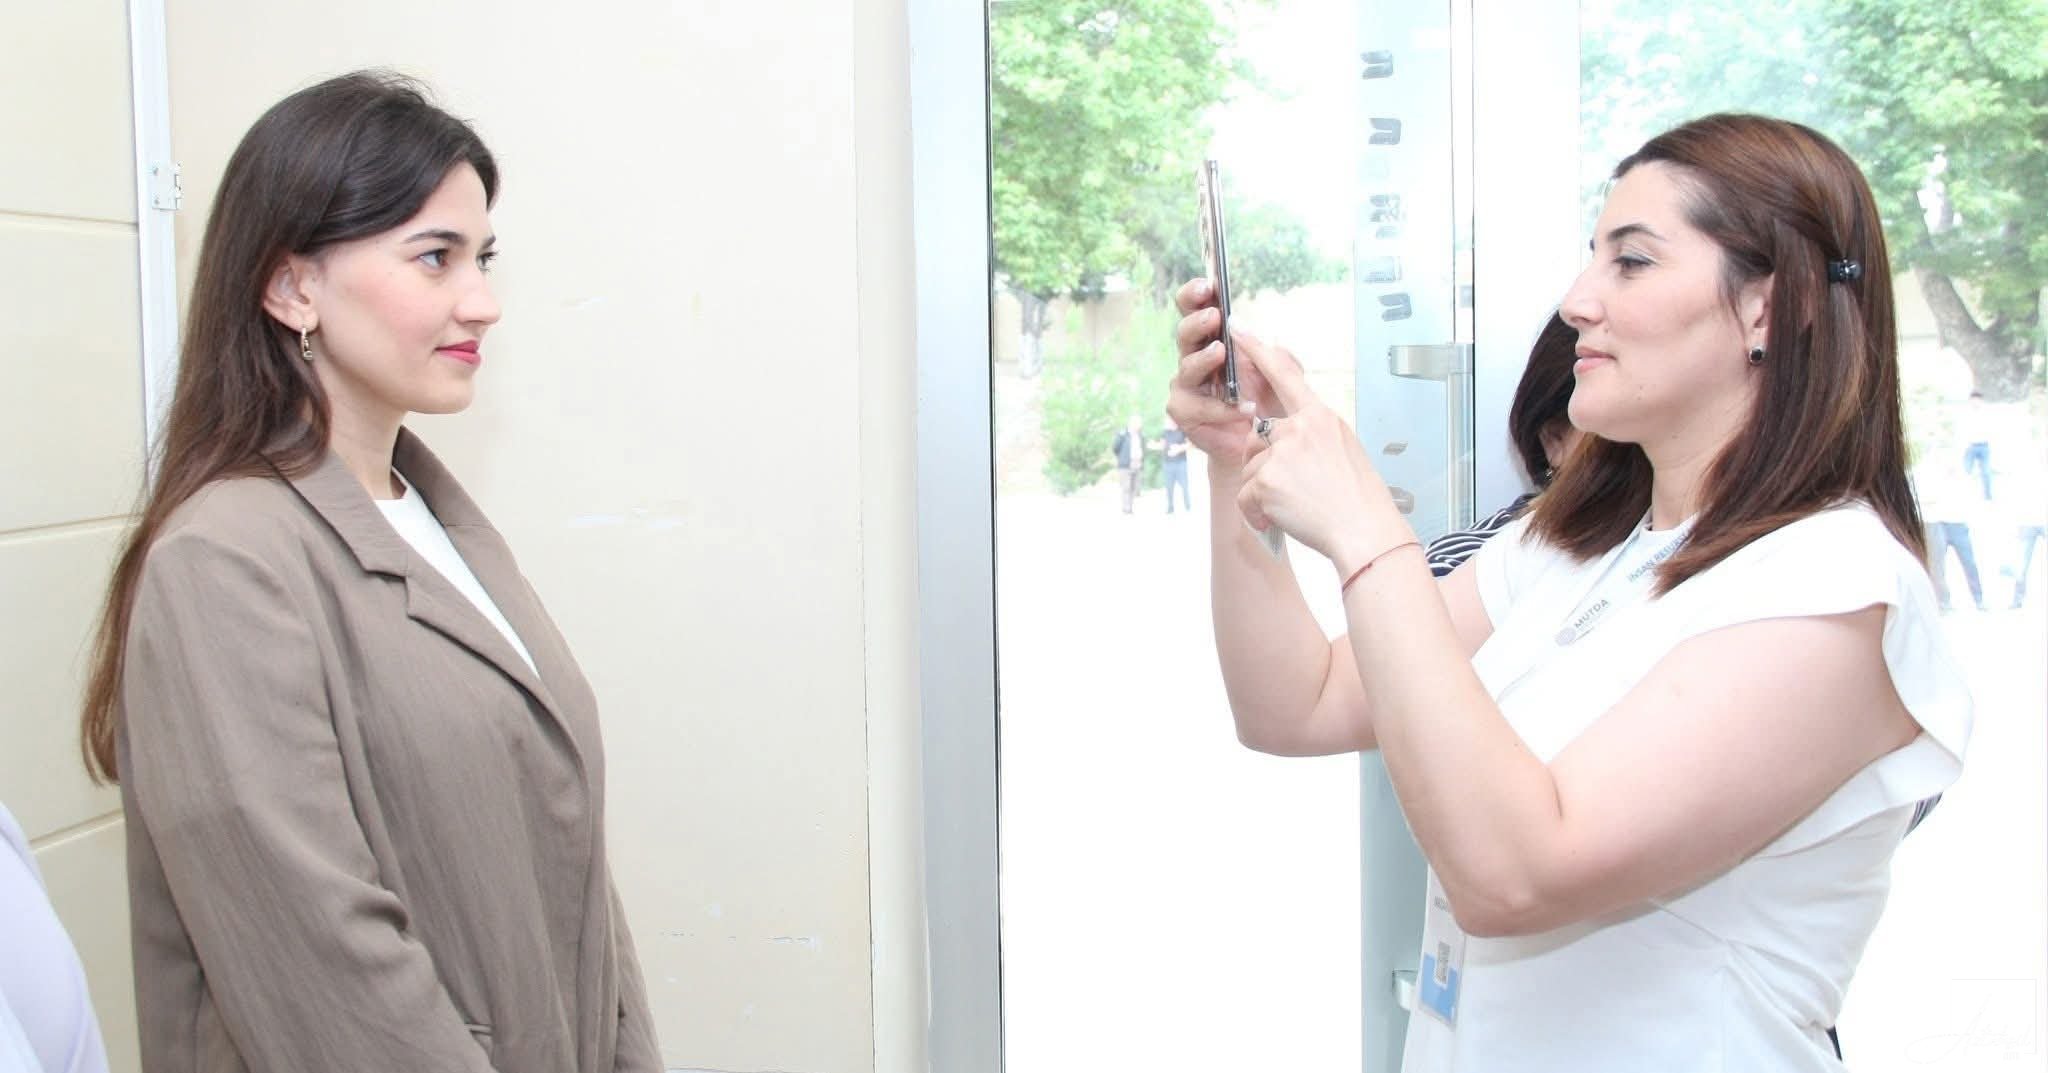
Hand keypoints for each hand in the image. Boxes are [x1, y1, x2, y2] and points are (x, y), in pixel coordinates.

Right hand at [1166, 278, 1283, 469]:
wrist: (1262, 445)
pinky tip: (1243, 407)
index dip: (1195, 295)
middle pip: (1184, 333)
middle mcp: (1196, 359)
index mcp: (1214, 339)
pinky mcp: (1184, 412)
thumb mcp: (1282, 374)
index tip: (1207, 285)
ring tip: (1221, 353)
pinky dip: (1220, 407)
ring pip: (1186, 367)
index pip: (1196, 309)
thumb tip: (1250, 333)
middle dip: (1197, 322)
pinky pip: (1195, 406)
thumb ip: (1274, 354)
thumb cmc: (1270, 402)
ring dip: (1205, 359)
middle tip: (1213, 316)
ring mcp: (1187, 386)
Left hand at [1236, 337, 1407, 570]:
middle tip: (1297, 490)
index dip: (1259, 351)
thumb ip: (1309, 435)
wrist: (1365, 532)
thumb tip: (1274, 435)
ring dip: (1263, 492)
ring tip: (1296, 508)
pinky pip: (1246, 495)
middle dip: (1266, 464)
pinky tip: (1281, 519)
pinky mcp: (1266, 479)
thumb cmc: (1358, 499)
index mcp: (1321, 417)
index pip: (1285, 375)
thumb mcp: (1342, 450)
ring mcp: (1282, 453)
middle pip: (1258, 437)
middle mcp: (1300, 428)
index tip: (1239, 328)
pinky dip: (1257, 512)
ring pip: (1251, 468)